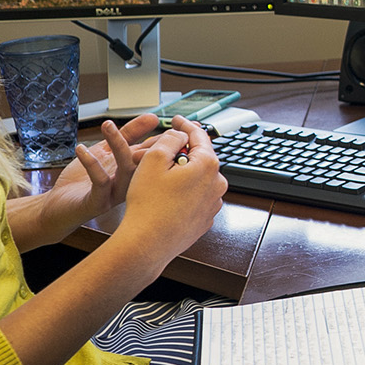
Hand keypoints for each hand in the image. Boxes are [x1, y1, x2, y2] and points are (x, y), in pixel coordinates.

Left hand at [45, 115, 161, 226]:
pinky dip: (91, 164)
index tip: (162, 119)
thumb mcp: (106, 153)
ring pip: (126, 169)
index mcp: (135, 173)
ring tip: (108, 126)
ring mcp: (115, 195)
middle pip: (150, 163)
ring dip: (119, 145)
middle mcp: (129, 185)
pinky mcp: (98, 203)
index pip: (158, 154)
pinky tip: (82, 149)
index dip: (164, 138)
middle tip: (155, 122)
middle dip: (153, 143)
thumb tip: (153, 118)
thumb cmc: (82, 182)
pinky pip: (100, 182)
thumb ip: (128, 136)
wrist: (58, 208)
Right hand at [111, 116, 226, 265]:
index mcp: (209, 166)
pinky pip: (194, 197)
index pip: (199, 136)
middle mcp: (217, 185)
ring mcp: (213, 204)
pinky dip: (181, 192)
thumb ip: (170, 139)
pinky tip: (162, 197)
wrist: (147, 244)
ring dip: (178, 174)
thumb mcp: (154, 159)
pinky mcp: (204, 219)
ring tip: (153, 178)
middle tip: (153, 154)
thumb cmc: (149, 204)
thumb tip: (180, 135)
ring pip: (195, 179)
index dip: (185, 125)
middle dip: (176, 153)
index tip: (176, 120)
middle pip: (197, 158)